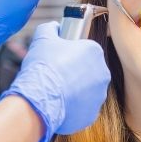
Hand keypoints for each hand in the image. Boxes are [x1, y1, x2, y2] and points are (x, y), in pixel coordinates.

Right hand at [0, 22, 110, 141]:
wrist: (38, 102)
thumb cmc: (42, 68)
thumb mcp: (43, 38)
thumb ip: (51, 28)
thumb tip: (54, 27)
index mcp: (95, 52)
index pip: (85, 50)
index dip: (71, 54)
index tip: (60, 59)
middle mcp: (103, 73)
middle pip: (88, 70)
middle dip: (75, 73)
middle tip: (56, 76)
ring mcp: (99, 96)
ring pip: (87, 90)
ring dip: (75, 91)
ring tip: (56, 92)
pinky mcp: (92, 114)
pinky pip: (83, 108)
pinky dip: (73, 107)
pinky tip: (59, 105)